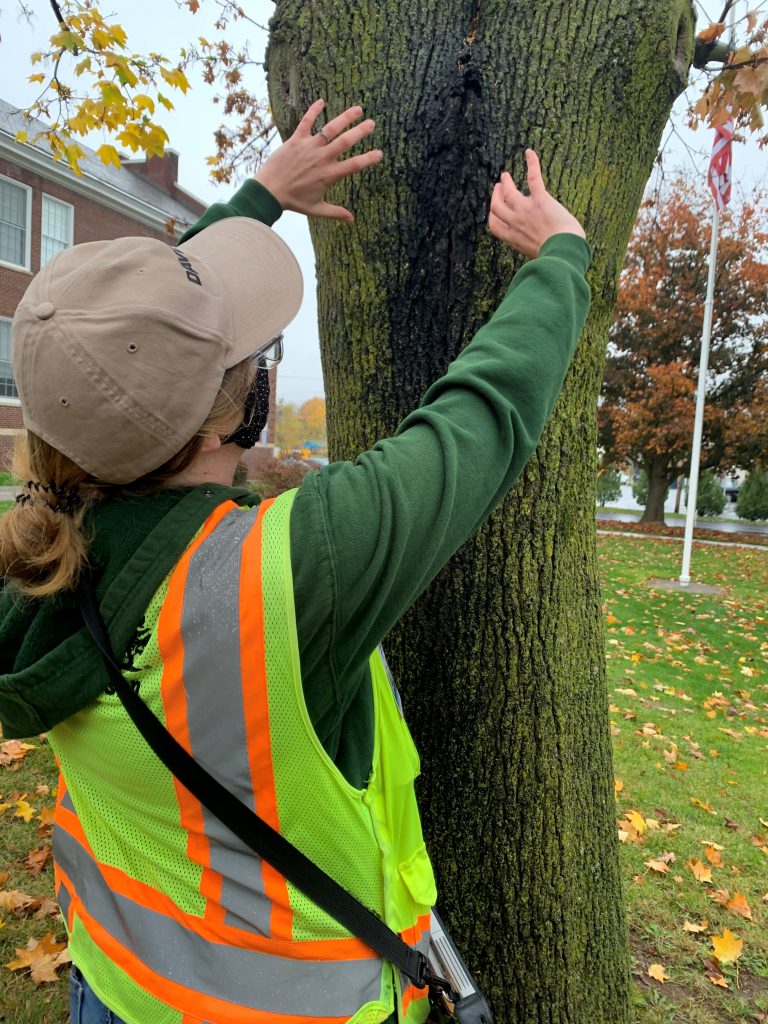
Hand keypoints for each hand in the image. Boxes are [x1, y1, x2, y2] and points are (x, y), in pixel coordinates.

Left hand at [254, 99, 382, 222]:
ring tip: (358, 109)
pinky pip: (306, 122)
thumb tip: (352, 219)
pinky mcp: (296, 140)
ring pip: (330, 128)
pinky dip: (313, 110)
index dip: (368, 159)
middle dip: (360, 131)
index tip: (380, 153)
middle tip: (372, 124)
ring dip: (345, 117)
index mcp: (329, 175)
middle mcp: (321, 158)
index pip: (354, 165)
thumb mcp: (316, 210)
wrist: (269, 191)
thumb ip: (335, 212)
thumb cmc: (293, 202)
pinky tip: (322, 101)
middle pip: (345, 141)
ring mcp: (309, 147)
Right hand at [488, 151, 585, 257]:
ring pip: (508, 192)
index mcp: (513, 238)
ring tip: (506, 176)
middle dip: (496, 196)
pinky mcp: (540, 200)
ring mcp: (526, 210)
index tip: (494, 208)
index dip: (492, 215)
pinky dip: (532, 163)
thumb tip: (538, 247)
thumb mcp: (536, 255)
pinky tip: (529, 153)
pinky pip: (533, 178)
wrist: (563, 252)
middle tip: (499, 187)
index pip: (494, 225)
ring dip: (506, 182)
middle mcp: (515, 222)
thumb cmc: (554, 256)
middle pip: (496, 206)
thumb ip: (531, 246)